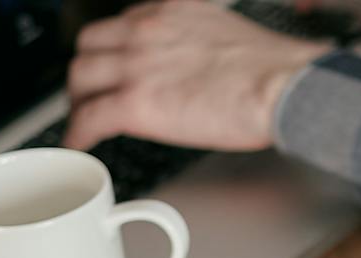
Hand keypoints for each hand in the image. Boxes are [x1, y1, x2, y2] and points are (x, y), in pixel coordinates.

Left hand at [64, 0, 326, 150]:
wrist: (282, 86)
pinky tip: (79, 142)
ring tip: (83, 119)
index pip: (122, 25)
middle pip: (90, 46)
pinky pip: (91, 116)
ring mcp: (136, 65)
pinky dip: (78, 131)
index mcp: (169, 12)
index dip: (113, 49)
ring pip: (81, 78)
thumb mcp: (228, 35)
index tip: (116, 65)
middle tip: (91, 93)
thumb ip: (204, 45)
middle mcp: (145, 31)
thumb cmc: (273, 71)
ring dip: (78, 100)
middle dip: (86, 71)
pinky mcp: (137, 103)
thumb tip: (209, 72)